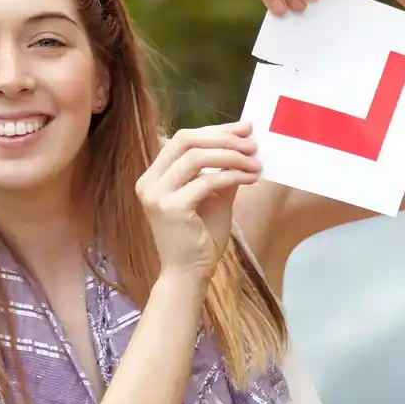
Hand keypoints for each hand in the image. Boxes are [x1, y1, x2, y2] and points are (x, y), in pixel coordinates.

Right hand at [135, 121, 261, 283]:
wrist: (189, 275)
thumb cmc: (200, 239)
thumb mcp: (214, 197)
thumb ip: (222, 170)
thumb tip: (243, 143)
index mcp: (154, 176)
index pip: (184, 139)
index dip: (215, 130)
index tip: (244, 128)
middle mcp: (149, 182)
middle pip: (186, 140)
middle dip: (223, 138)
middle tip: (252, 144)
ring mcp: (156, 194)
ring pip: (196, 157)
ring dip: (231, 156)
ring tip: (255, 163)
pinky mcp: (171, 208)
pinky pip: (206, 181)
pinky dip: (232, 175)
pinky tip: (250, 179)